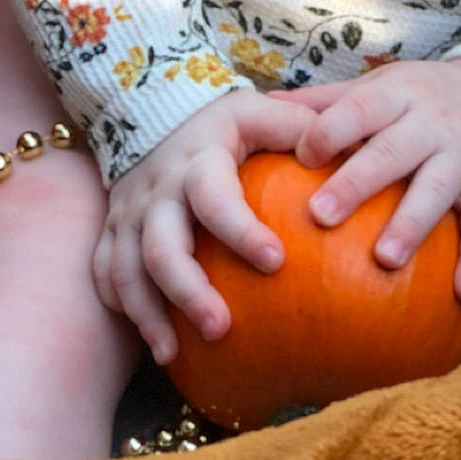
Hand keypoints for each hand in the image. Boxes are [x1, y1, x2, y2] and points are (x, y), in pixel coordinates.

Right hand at [92, 91, 313, 364]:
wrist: (150, 106)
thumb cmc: (220, 120)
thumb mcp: (258, 111)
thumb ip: (299, 127)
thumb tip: (355, 150)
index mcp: (198, 162)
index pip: (215, 198)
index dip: (241, 230)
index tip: (275, 261)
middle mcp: (157, 191)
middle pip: (162, 247)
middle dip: (188, 291)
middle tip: (221, 327)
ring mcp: (128, 213)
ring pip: (126, 269)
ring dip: (148, 314)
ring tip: (172, 353)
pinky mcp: (112, 229)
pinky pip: (105, 274)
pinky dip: (123, 308)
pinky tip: (151, 340)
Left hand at [268, 59, 460, 303]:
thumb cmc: (414, 100)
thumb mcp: (376, 87)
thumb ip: (324, 102)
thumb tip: (263, 107)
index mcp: (396, 96)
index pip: (359, 108)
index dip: (330, 130)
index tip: (302, 157)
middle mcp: (430, 124)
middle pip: (391, 152)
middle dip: (357, 183)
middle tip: (320, 215)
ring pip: (436, 189)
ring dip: (411, 224)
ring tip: (383, 259)